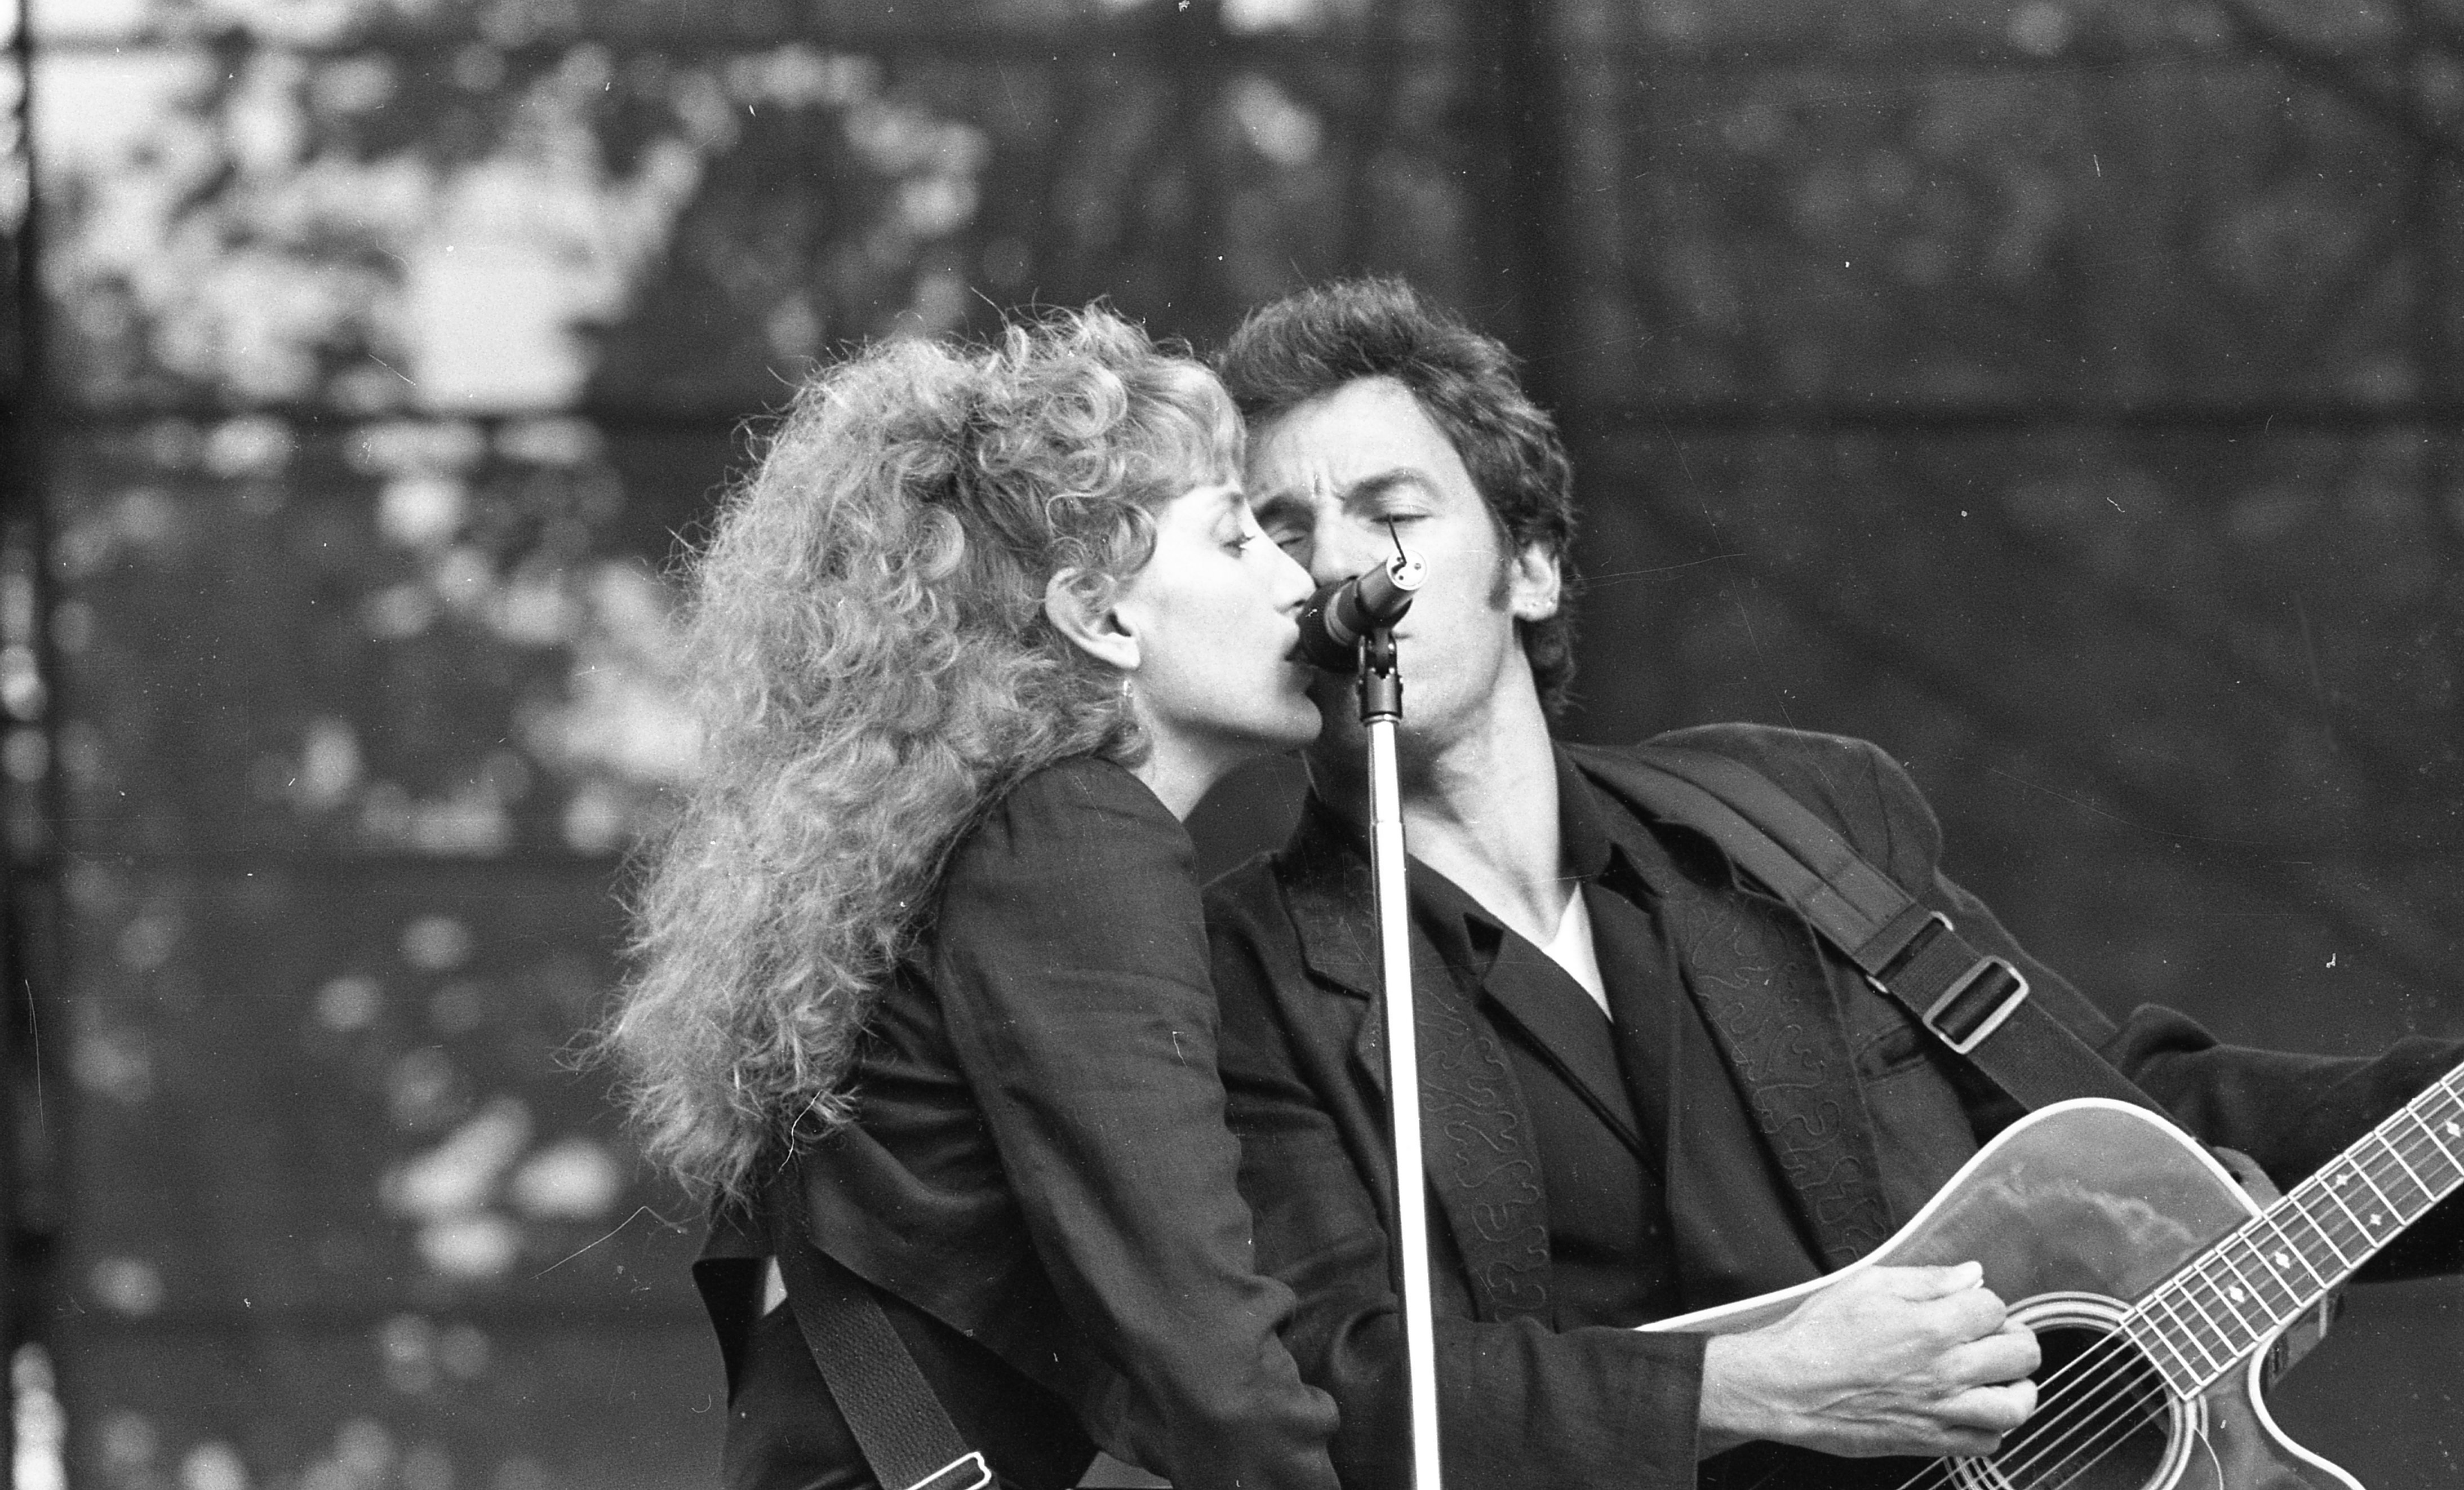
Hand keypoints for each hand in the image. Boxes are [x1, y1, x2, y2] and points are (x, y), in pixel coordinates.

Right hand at [1696, 1261, 2038, 1459]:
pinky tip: (1975, 1410)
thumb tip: (1970, 1274)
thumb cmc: (1818, 1334)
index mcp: (1934, 1326)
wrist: (1786, 1387)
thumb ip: (1926, 1279)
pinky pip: (1986, 1443)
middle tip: (1996, 1336)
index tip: (1968, 1305)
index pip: (1994, 1306)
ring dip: (2020, 1389)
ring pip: (2015, 1407)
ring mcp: (1942, 1410)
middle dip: (2015, 1338)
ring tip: (2004, 1378)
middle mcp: (1947, 1370)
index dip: (1983, 1301)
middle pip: (2021, 1354)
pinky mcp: (1928, 1440)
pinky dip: (1992, 1428)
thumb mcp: (1867, 1285)